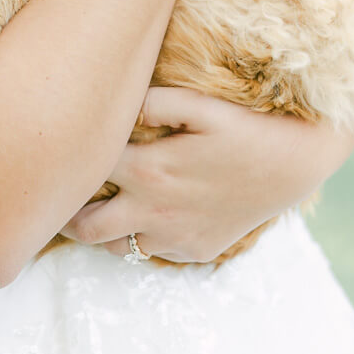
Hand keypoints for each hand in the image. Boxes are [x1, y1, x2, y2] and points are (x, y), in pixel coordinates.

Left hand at [61, 86, 353, 263]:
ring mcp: (175, 237)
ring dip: (104, 229)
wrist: (293, 163)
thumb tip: (117, 103)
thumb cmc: (243, 127)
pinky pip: (153, 251)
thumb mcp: (199, 105)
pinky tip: (149, 210)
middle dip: (66, 214)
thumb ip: (153, 102)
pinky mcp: (194, 250)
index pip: (85, 174)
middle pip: (86, 227)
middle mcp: (154, 211)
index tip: (60, 153)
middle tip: (59, 196)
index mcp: (148, 170)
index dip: (68, 163)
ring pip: (116, 247)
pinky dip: (142, 235)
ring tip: (103, 204)